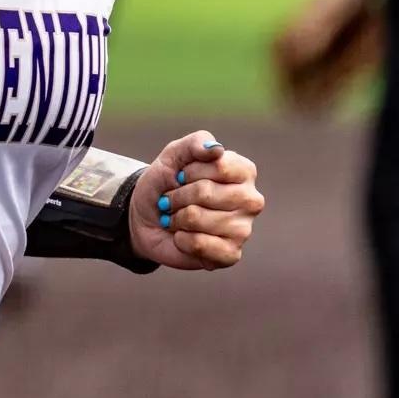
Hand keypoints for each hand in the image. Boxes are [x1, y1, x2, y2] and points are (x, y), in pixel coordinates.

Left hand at [126, 130, 263, 269]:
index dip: (189, 171)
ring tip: (177, 218)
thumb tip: (216, 149)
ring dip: (176, 218)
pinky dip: (181, 240)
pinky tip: (182, 237)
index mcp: (244, 172)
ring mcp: (243, 229)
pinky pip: (200, 244)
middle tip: (173, 200)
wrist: (147, 217)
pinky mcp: (231, 254)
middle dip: (178, 195)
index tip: (181, 175)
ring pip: (199, 218)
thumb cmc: (167, 182)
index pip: (218, 166)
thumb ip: (195, 143)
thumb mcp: (174, 154)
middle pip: (206, 193)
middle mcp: (251, 200)